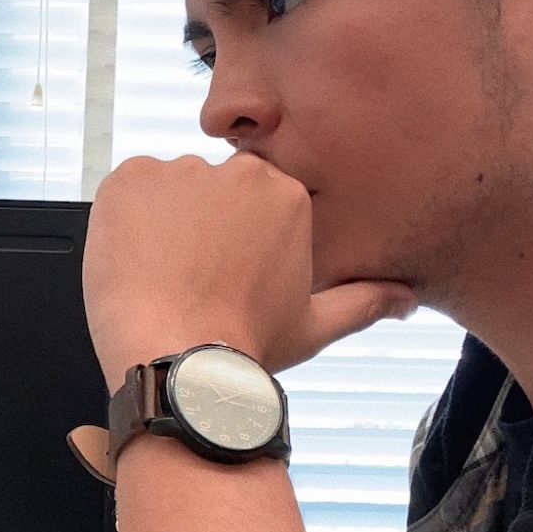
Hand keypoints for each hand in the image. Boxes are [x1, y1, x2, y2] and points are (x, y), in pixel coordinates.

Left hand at [82, 152, 414, 386]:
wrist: (174, 360)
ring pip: (168, 191)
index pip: (251, 202)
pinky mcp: (129, 178)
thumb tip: (407, 298)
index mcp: (286, 195)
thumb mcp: (315, 326)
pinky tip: (136, 262)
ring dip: (162, 224)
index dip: (232, 240)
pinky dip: (125, 220)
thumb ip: (364, 301)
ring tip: (161, 276)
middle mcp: (238, 171)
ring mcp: (180, 171)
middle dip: (200, 228)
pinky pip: (126, 189)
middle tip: (191, 279)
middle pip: (211, 191)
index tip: (222, 274)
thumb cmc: (243, 347)